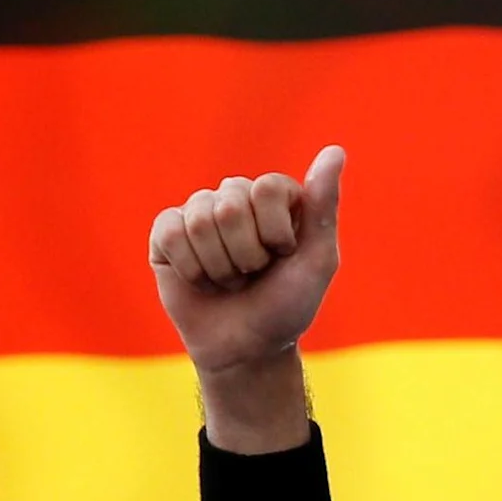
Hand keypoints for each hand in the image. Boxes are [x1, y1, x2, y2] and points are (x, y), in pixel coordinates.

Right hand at [150, 149, 343, 452]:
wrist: (246, 350)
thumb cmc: (286, 306)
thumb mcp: (317, 260)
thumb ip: (324, 205)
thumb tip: (336, 150)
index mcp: (273, 196)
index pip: (266, 188)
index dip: (275, 232)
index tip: (283, 256)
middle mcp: (234, 197)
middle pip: (230, 204)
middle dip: (246, 254)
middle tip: (252, 274)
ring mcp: (198, 212)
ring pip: (199, 220)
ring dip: (219, 266)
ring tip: (229, 281)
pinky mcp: (166, 234)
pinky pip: (169, 232)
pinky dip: (190, 268)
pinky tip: (200, 280)